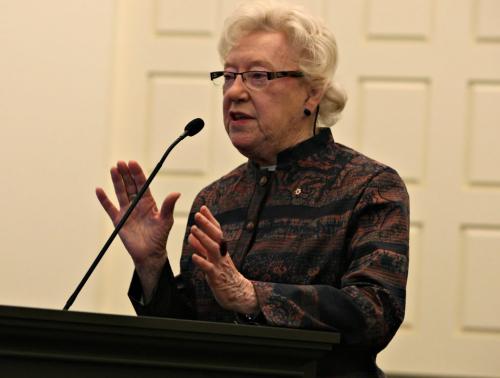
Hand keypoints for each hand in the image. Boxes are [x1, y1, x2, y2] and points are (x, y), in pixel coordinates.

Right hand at [96, 161, 179, 294]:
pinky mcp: (118, 220)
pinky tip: (99, 190)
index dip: (137, 173)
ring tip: (113, 169)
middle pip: (130, 185)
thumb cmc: (159, 237)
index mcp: (149, 202)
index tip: (133, 163)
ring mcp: (127, 211)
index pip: (142, 184)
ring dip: (116, 181)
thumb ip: (168, 206)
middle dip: (126, 174)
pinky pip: (109, 208)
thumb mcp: (166, 221)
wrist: (149, 254)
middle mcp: (137, 204)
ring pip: (120, 192)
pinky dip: (104, 200)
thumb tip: (176, 193)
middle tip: (121, 162)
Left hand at [188, 206, 257, 313]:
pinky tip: (194, 256)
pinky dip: (202, 262)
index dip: (210, 219)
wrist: (237, 293)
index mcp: (221, 249)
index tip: (203, 207)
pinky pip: (209, 269)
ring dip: (203, 239)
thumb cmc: (224, 275)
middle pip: (216, 236)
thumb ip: (202, 247)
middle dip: (207, 224)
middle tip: (197, 214)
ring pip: (213, 249)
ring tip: (193, 230)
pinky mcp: (216, 277)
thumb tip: (192, 236)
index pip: (216, 230)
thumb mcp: (212, 258)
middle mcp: (222, 254)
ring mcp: (220, 265)